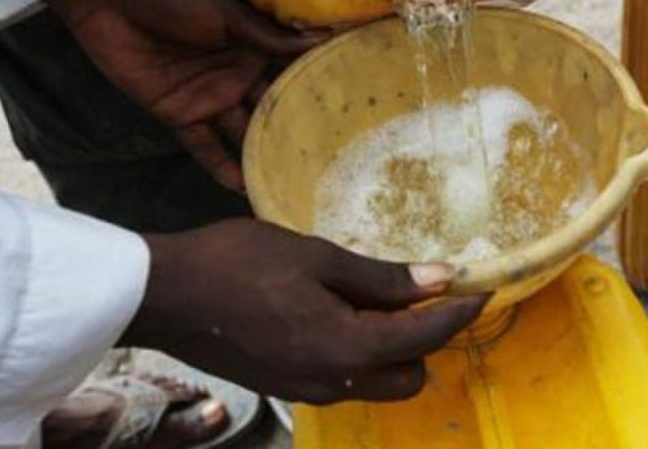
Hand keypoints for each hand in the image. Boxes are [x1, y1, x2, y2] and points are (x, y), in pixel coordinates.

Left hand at [46, 0, 322, 191]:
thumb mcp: (226, 13)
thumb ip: (268, 37)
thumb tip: (322, 39)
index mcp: (253, 48)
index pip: (288, 78)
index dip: (313, 96)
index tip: (345, 120)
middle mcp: (237, 77)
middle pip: (268, 112)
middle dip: (292, 135)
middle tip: (325, 166)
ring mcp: (208, 98)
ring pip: (240, 134)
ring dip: (260, 157)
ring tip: (290, 183)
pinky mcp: (177, 114)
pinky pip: (202, 146)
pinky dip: (219, 166)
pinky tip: (241, 188)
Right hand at [124, 219, 488, 403]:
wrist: (165, 295)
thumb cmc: (239, 263)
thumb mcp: (316, 258)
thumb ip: (382, 278)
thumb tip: (441, 280)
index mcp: (345, 347)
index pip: (425, 337)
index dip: (460, 312)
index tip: (482, 288)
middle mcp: (333, 381)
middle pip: (410, 376)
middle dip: (427, 340)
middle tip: (421, 293)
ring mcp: (308, 389)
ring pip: (378, 383)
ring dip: (394, 349)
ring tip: (380, 299)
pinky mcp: (288, 386)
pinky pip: (345, 379)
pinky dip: (361, 353)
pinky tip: (345, 313)